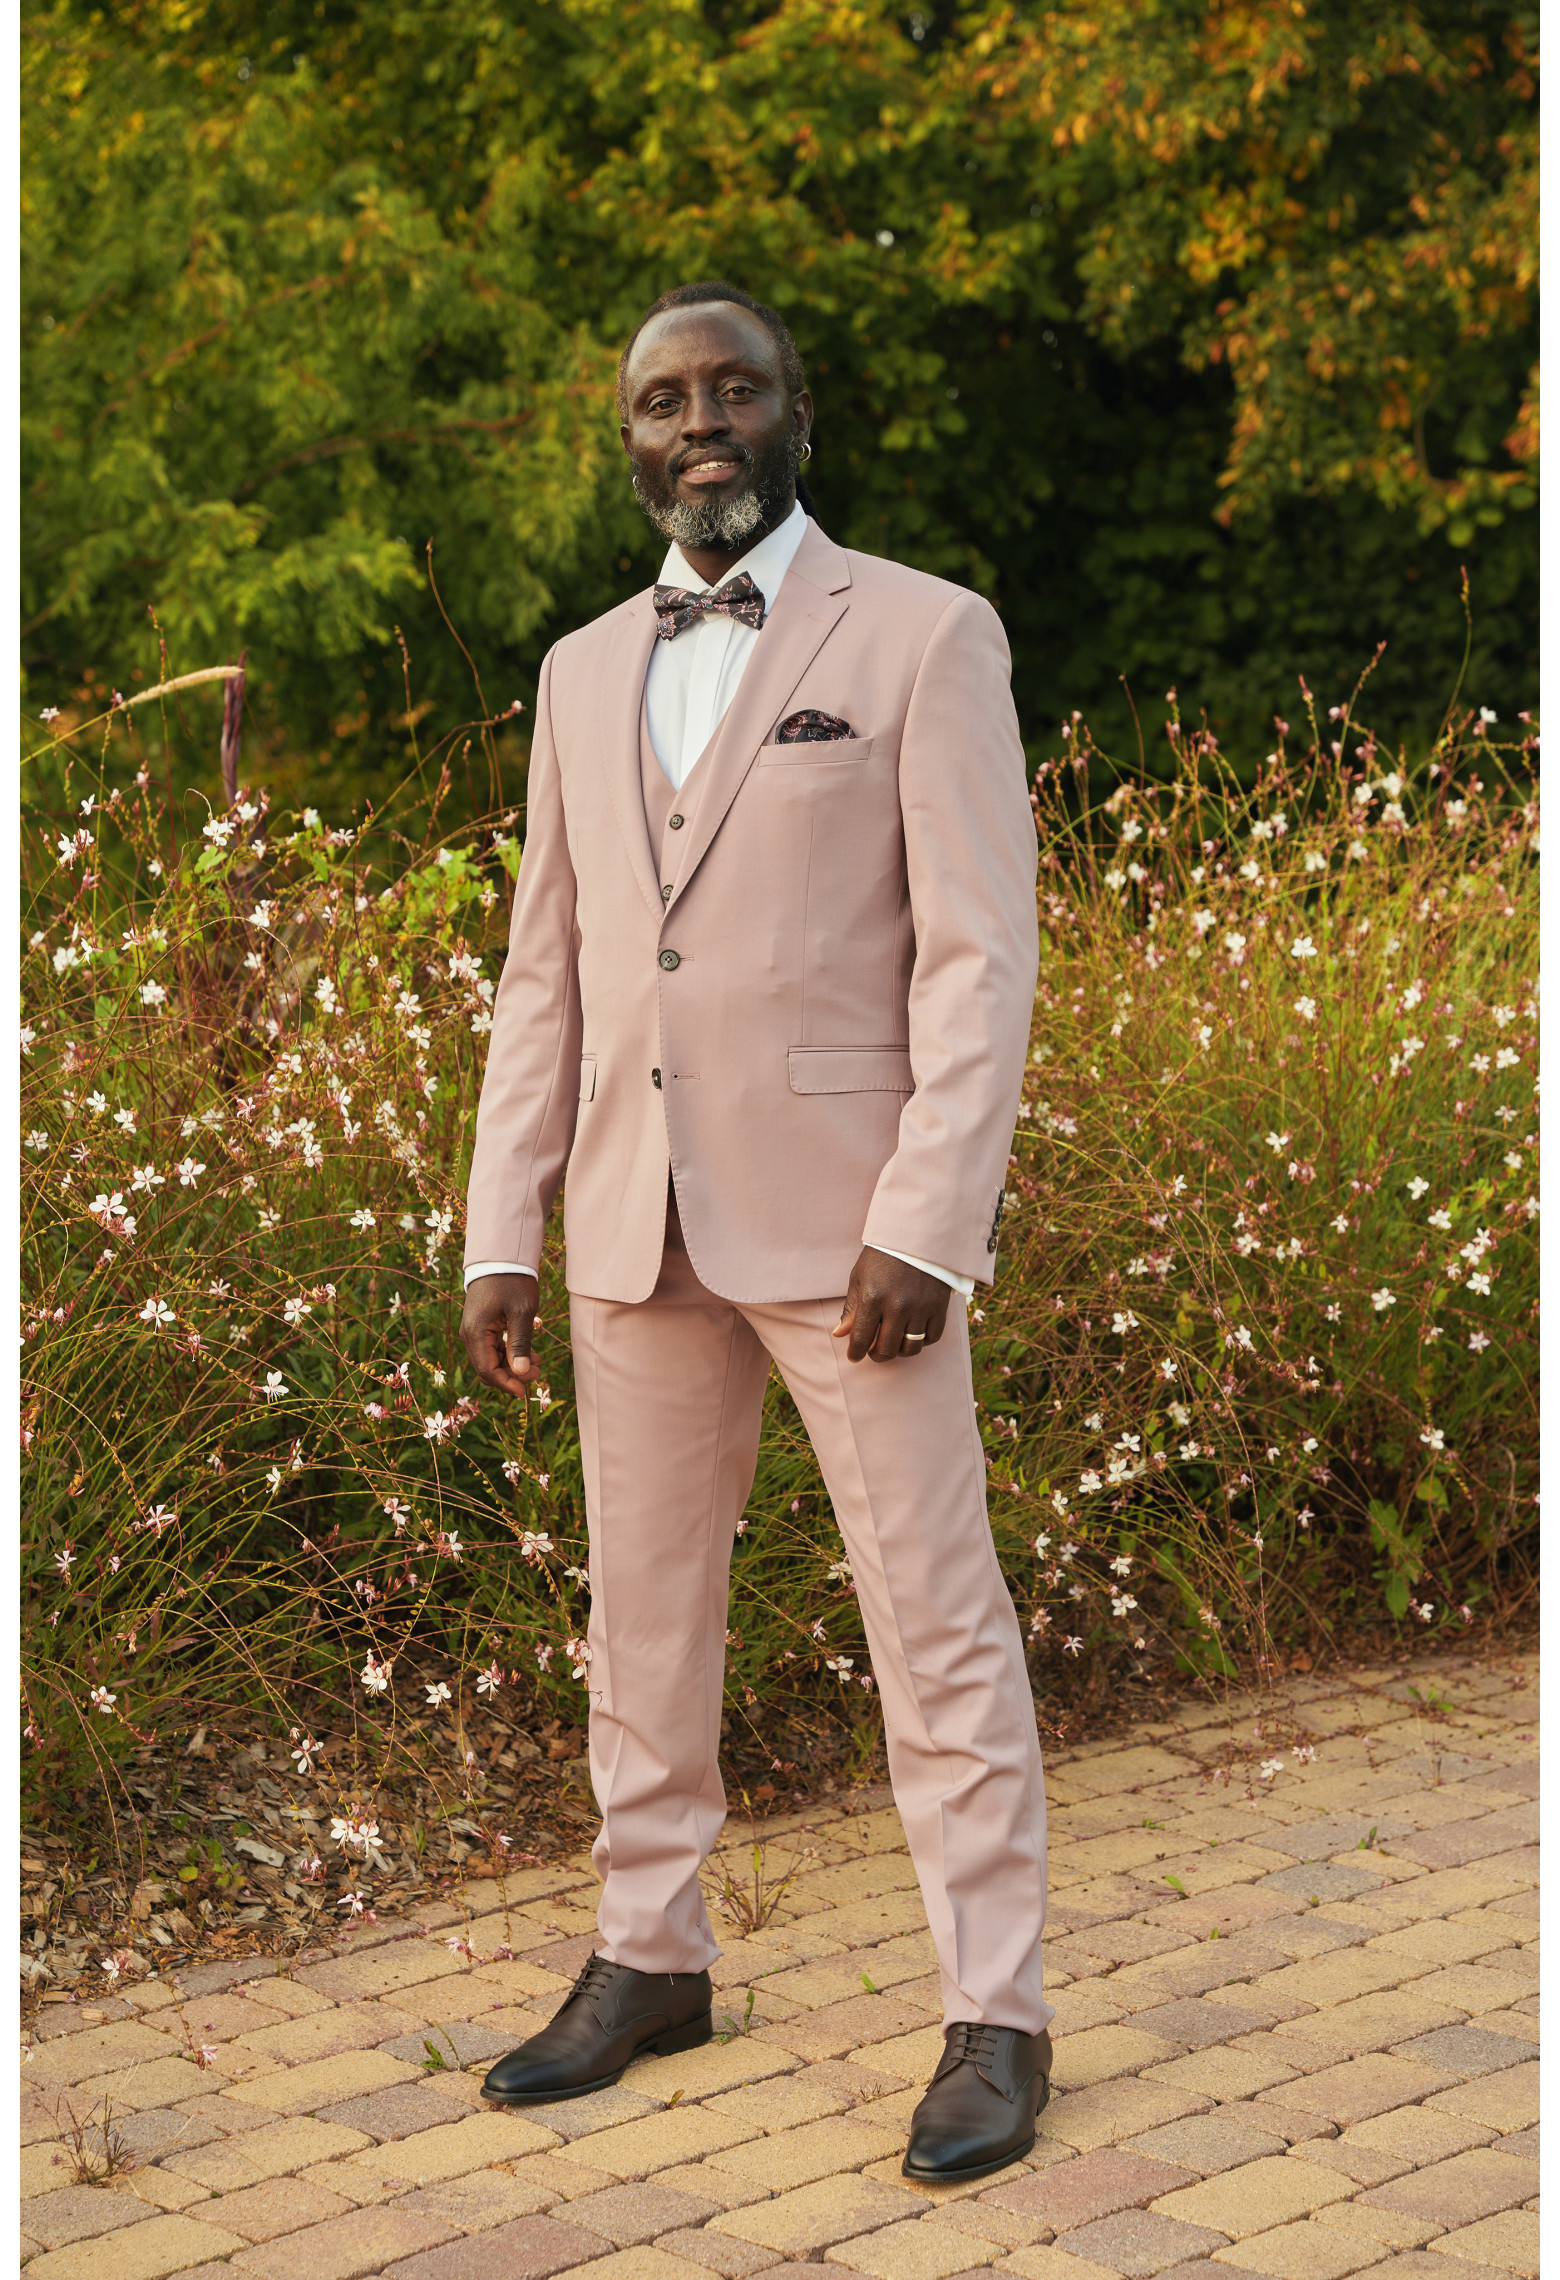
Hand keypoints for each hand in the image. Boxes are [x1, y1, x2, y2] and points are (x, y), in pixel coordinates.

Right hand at [460, 1272, 542, 1397]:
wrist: (501, 1257)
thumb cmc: (513, 1282)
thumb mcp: (522, 1313)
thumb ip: (520, 1344)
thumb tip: (521, 1373)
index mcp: (475, 1333)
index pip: (487, 1370)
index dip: (506, 1384)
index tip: (526, 1391)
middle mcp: (469, 1334)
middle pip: (487, 1368)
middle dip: (512, 1375)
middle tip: (539, 1372)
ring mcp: (474, 1330)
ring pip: (491, 1359)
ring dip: (513, 1364)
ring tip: (539, 1362)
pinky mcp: (481, 1325)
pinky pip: (492, 1347)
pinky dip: (510, 1353)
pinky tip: (530, 1352)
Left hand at [833, 1247, 951, 1362]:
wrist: (917, 1236)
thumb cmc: (883, 1256)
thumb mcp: (860, 1277)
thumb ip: (851, 1308)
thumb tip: (840, 1334)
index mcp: (873, 1297)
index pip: (861, 1338)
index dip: (855, 1352)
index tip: (854, 1356)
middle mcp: (897, 1306)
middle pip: (887, 1349)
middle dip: (877, 1356)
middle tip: (873, 1352)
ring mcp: (920, 1308)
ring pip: (911, 1348)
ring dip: (899, 1352)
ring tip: (893, 1344)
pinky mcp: (939, 1308)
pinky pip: (932, 1338)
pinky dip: (922, 1341)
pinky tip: (912, 1333)